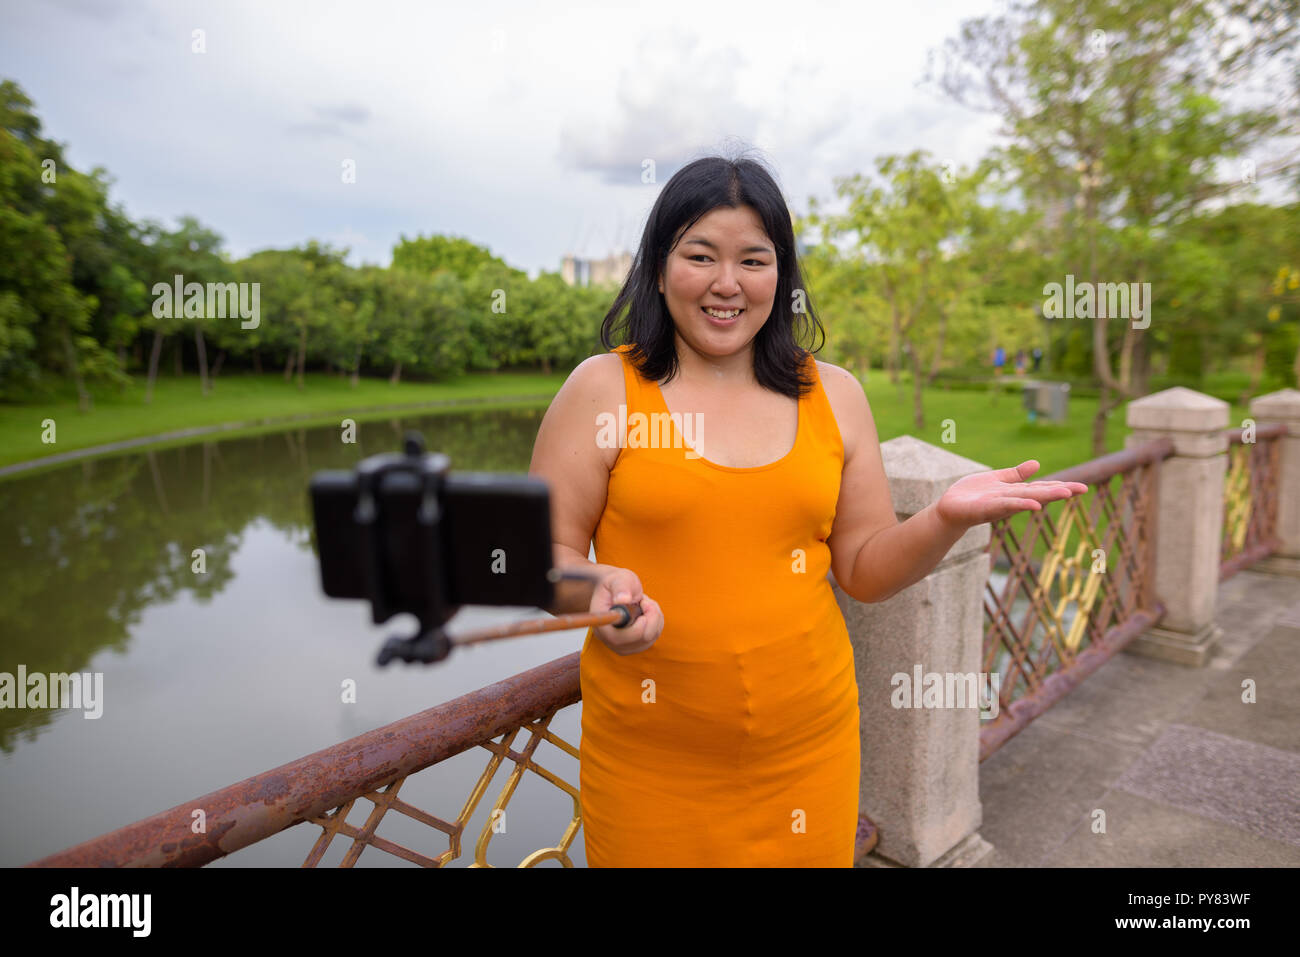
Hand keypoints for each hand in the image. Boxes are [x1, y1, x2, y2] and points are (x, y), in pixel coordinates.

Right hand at [590, 567, 663, 654]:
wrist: (615, 589)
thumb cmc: (615, 583)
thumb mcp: (617, 579)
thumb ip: (620, 587)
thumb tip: (622, 599)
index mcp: (601, 622)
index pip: (617, 638)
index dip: (635, 630)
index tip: (643, 616)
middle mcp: (609, 638)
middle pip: (637, 640)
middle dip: (650, 619)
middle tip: (647, 601)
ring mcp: (622, 644)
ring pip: (648, 639)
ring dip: (654, 618)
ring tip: (645, 602)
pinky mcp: (633, 645)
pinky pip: (653, 638)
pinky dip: (656, 623)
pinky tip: (648, 611)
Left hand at [935, 460, 1087, 528]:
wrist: (949, 508)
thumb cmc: (972, 495)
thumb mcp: (996, 480)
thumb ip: (1015, 474)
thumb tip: (1037, 464)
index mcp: (1014, 492)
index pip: (1041, 488)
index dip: (1060, 487)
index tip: (1082, 487)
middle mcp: (1010, 500)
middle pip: (1038, 494)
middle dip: (1058, 492)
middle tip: (1081, 489)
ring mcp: (999, 505)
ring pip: (1025, 499)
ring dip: (1044, 497)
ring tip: (1064, 493)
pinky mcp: (985, 509)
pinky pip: (1004, 506)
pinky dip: (1019, 505)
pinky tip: (1033, 505)